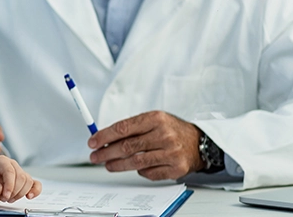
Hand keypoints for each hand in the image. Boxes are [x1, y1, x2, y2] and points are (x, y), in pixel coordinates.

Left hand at [0, 156, 40, 202]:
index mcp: (1, 161)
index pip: (10, 172)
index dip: (9, 185)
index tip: (4, 196)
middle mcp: (12, 165)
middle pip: (21, 177)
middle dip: (14, 191)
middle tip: (4, 198)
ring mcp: (18, 173)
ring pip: (28, 182)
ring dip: (20, 193)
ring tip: (8, 199)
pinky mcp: (22, 182)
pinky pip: (35, 184)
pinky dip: (35, 190)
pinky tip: (29, 196)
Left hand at [88, 111, 203, 180]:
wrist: (199, 142)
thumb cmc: (170, 130)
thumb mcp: (153, 120)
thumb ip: (131, 127)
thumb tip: (103, 139)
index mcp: (156, 119)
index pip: (123, 128)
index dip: (104, 136)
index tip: (92, 142)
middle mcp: (164, 135)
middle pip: (127, 146)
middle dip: (107, 153)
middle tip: (95, 156)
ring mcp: (171, 152)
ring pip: (136, 162)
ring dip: (118, 165)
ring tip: (108, 165)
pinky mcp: (176, 168)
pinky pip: (149, 173)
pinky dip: (139, 171)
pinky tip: (135, 168)